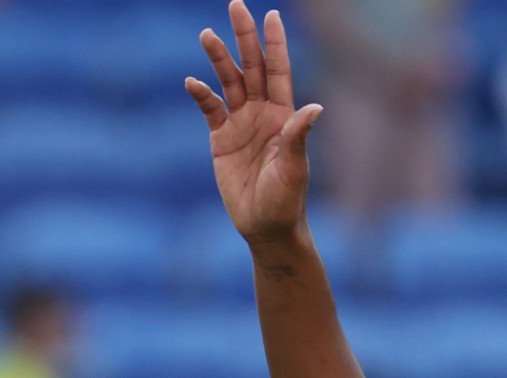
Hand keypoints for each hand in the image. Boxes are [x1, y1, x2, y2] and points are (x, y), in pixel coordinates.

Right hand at [184, 1, 323, 245]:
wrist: (266, 226)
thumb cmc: (287, 199)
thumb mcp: (294, 167)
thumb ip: (298, 136)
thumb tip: (314, 108)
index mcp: (284, 117)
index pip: (279, 72)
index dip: (275, 45)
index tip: (272, 16)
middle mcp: (263, 114)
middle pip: (253, 68)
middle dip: (245, 38)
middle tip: (236, 6)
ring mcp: (241, 124)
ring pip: (229, 82)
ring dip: (219, 59)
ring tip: (207, 35)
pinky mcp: (221, 139)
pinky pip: (209, 109)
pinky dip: (201, 94)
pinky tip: (192, 82)